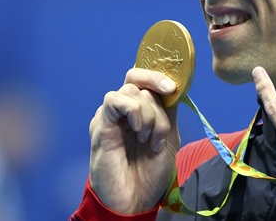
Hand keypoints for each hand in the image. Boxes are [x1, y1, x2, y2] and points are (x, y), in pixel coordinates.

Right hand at [88, 68, 180, 214]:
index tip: (174, 86)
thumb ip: (168, 112)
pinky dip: (133, 111)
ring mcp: (111, 117)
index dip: (158, 75)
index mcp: (139, 111)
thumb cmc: (150, 172)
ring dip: (150, 113)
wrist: (136, 199)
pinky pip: (114, 100)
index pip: (143, 79)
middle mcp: (123, 111)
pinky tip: (138, 131)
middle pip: (137, 79)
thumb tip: (174, 87)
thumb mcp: (168, 137)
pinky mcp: (100, 125)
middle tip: (169, 93)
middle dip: (156, 85)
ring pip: (131, 91)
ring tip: (150, 139)